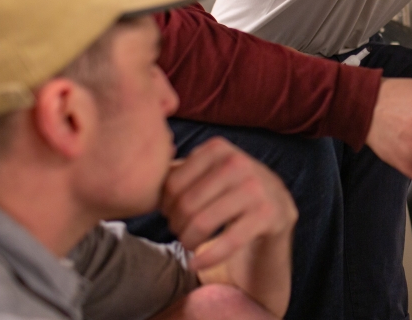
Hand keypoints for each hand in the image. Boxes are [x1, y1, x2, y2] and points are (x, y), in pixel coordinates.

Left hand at [160, 137, 296, 314]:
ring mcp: (258, 188)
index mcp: (218, 148)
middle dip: (176, 225)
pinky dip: (206, 258)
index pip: (171, 183)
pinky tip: (196, 264)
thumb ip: (176, 172)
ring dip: (188, 241)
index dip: (165, 206)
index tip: (171, 215)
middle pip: (185, 203)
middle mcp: (240, 162)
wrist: (275, 213)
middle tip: (180, 232)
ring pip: (202, 222)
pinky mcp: (269, 215)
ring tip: (189, 244)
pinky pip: (228, 241)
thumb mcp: (205, 176)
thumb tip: (135, 174)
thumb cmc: (229, 196)